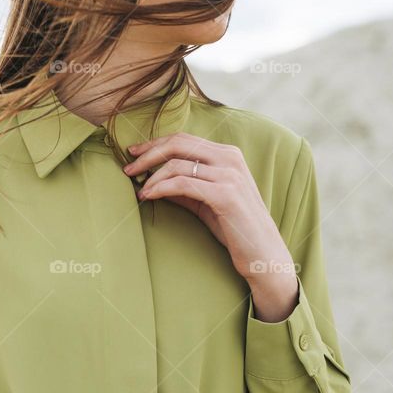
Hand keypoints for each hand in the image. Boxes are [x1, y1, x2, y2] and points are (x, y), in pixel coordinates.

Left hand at [122, 133, 295, 296]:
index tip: (133, 153)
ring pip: (178, 163)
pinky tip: (148, 196)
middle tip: (128, 168)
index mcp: (227, 154)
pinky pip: (183, 184)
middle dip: (148, 154)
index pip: (184, 139)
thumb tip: (150, 178)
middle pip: (178, 144)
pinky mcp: (226, 194)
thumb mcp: (205, 201)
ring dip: (152, 176)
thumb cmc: (234, 228)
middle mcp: (230, 158)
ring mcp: (230, 175)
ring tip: (139, 190)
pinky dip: (161, 188)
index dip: (155, 144)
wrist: (263, 254)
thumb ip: (183, 186)